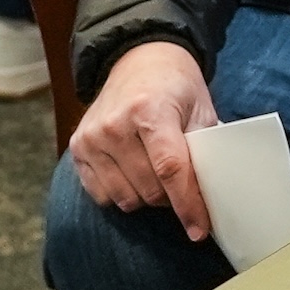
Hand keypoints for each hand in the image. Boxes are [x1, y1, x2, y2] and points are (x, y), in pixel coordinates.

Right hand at [69, 40, 217, 239]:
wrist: (139, 60)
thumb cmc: (176, 88)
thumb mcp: (200, 109)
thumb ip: (204, 151)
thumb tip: (212, 199)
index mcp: (150, 109)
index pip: (170, 169)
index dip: (187, 204)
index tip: (199, 229)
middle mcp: (115, 124)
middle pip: (149, 189)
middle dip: (171, 198)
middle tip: (180, 184)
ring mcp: (92, 137)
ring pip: (125, 198)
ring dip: (146, 197)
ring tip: (157, 176)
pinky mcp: (77, 148)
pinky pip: (102, 195)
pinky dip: (122, 193)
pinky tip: (133, 173)